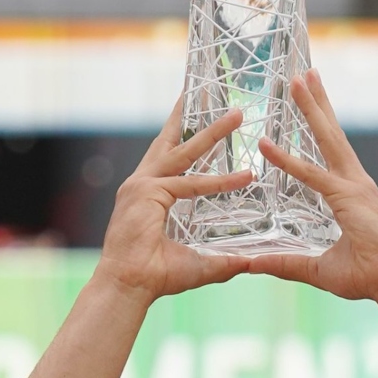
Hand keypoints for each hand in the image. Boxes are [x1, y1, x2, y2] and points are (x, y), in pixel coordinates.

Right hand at [89, 97, 263, 302]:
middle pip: (172, 140)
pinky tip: (246, 177)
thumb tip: (250, 262)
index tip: (197, 112)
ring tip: (238, 114)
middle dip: (192, 115)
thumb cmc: (154, 277)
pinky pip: (190, 184)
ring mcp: (141, 186)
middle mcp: (141, 183)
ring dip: (213, 133)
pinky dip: (220, 181)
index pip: (170, 155)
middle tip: (211, 89)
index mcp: (148, 193)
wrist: (127, 288)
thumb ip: (224, 258)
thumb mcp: (198, 262)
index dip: (185, 133)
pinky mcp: (146, 194)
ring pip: (185, 153)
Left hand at [248, 71, 377, 320]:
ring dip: (311, 110)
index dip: (318, 126)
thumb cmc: (367, 276)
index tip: (308, 103)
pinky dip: (288, 161)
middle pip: (331, 134)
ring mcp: (354, 186)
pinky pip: (311, 176)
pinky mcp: (348, 198)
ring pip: (327, 140)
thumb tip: (253, 263)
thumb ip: (285, 263)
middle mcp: (354, 182)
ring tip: (298, 80)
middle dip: (317, 103)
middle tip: (303, 74)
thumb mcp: (316, 268)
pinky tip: (266, 145)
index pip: (330, 151)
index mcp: (350, 192)